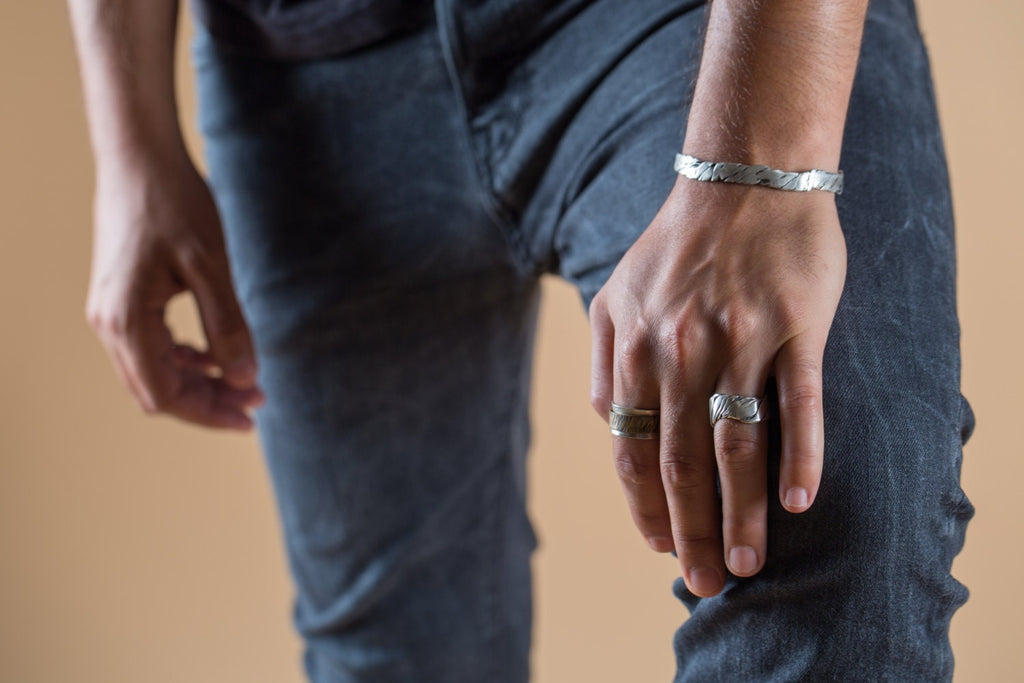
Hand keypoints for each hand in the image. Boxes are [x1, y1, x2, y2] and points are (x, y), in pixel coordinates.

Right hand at [85, 150, 263, 428]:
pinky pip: (149, 348)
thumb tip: (244, 378)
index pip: (166, 395)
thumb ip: (227, 326)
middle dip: (207, 402)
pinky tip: (215, 354)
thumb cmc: (175, 203)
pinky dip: (182, 359)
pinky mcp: (119, 299)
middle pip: (156, 391)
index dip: (210, 413)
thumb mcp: (211, 266)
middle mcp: (108, 323)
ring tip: (243, 379)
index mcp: (126, 321)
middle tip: (256, 398)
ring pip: (152, 372)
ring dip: (197, 381)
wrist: (140, 157)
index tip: (251, 415)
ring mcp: (109, 312)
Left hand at [588, 176, 846, 596]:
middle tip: (707, 582)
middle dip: (691, 532)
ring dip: (743, 513)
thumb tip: (610, 425)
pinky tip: (801, 502)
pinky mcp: (794, 325)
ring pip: (736, 446)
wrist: (741, 179)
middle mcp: (679, 351)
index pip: (633, 451)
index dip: (646, 507)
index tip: (662, 548)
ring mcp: (739, 338)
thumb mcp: (614, 297)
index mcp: (633, 349)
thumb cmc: (676, 246)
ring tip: (750, 564)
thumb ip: (605, 363)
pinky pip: (797, 402)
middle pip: (681, 463)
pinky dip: (800, 455)